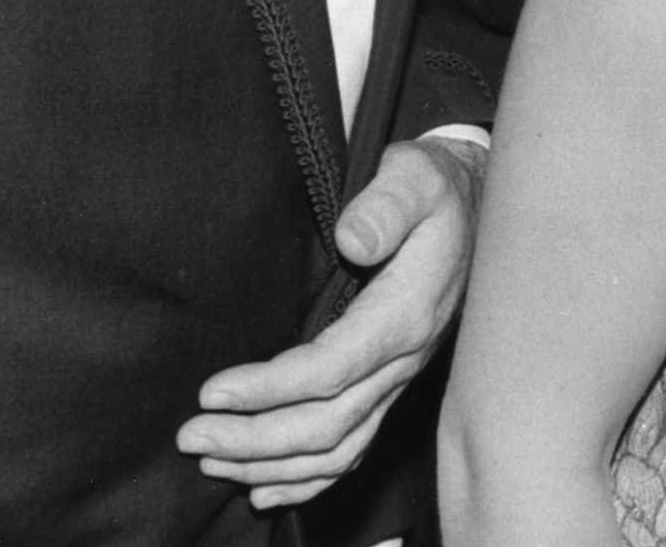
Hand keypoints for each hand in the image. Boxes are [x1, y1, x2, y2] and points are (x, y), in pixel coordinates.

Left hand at [177, 134, 487, 510]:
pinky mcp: (390, 385)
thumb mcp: (415, 177)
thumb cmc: (434, 190)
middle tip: (191, 437)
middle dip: (253, 439)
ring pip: (336, 449)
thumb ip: (386, 204)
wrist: (474, 208)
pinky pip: (353, 448)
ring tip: (212, 464)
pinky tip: (266, 487)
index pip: (330, 371)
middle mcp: (403, 359)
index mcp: (405, 313)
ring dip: (270, 465)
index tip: (213, 392)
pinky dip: (308, 479)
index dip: (269, 389)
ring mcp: (398, 379)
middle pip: (325, 425)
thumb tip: (351, 240)